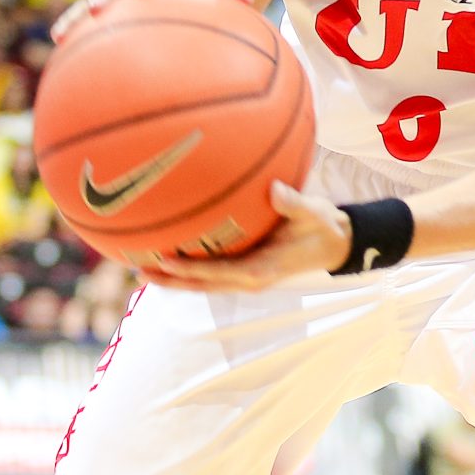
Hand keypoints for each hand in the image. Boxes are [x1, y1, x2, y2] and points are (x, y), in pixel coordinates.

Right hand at [51, 0, 252, 41]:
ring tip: (64, 32)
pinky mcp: (101, 17)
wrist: (171, 1)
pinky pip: (83, 24)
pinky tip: (58, 43)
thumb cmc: (191, 4)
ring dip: (78, 14)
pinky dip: (71, 29)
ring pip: (91, 4)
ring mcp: (114, 1)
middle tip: (98, 6)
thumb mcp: (207, 0)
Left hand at [135, 182, 350, 292]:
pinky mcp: (244, 268)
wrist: (336, 242)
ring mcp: (244, 276)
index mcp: (261, 270)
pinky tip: (168, 251)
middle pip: (201, 285)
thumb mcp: (316, 213)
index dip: (191, 268)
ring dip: (173, 277)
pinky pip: (210, 271)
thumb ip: (294, 203)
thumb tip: (274, 189)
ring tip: (141, 266)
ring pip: (202, 282)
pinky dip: (188, 266)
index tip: (166, 260)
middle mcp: (248, 278)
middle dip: (170, 279)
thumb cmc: (324, 227)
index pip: (219, 272)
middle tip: (138, 269)